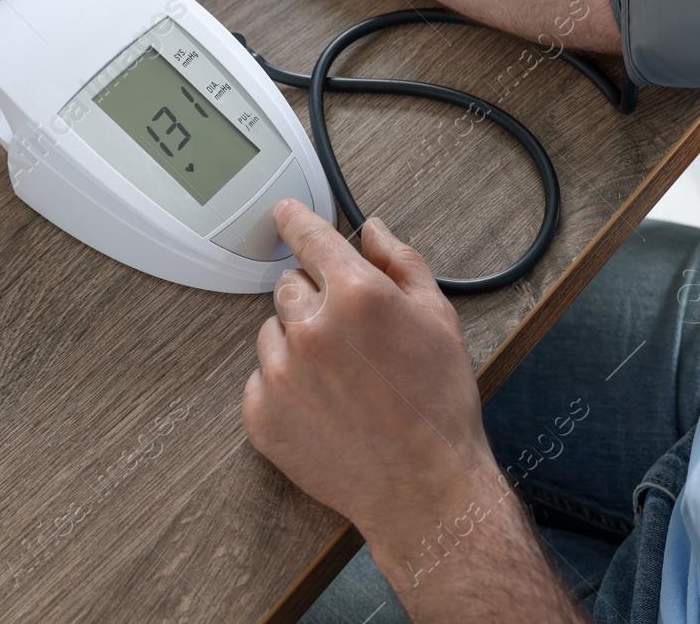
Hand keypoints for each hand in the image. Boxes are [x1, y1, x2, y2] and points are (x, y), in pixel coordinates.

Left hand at [242, 202, 500, 549]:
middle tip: (351, 336)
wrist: (423, 485)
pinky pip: (262, 379)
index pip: (309, 238)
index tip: (284, 214)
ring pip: (273, 333)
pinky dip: (285, 386)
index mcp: (356, 295)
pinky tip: (324, 404)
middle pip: (289, 287)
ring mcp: (280, 374)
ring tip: (341, 378)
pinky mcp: (261, 415)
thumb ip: (401, 262)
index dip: (296, 221)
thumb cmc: (437, 404)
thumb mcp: (438, 318)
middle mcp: (310, 328)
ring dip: (298, 343)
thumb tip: (373, 231)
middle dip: (316, 300)